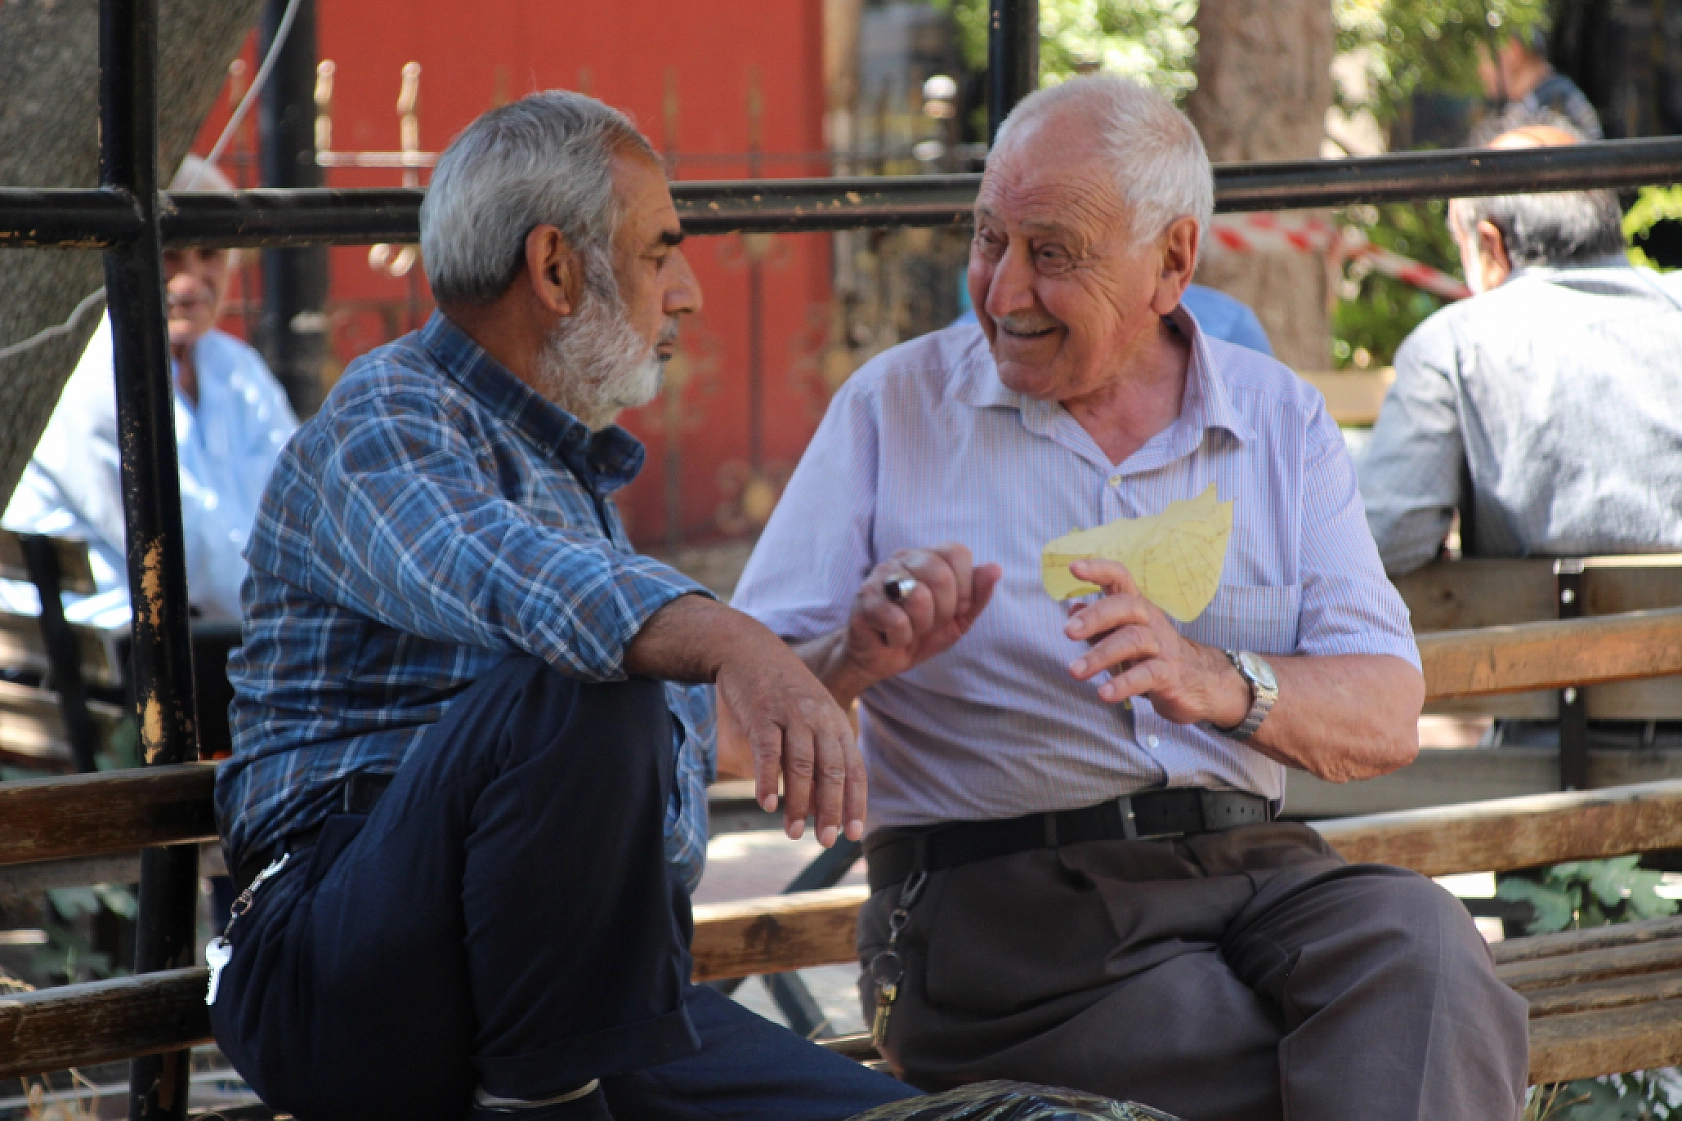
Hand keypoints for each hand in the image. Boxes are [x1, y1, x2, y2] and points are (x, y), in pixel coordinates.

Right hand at [714, 623, 866, 845]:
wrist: (748, 648)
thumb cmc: (781, 691)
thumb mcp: (808, 717)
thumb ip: (816, 758)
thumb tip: (819, 807)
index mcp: (835, 723)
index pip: (853, 768)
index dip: (855, 802)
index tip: (853, 833)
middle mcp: (818, 719)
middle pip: (831, 771)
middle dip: (831, 810)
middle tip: (825, 841)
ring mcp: (791, 714)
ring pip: (801, 765)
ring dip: (798, 803)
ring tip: (792, 833)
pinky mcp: (762, 712)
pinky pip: (768, 751)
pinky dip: (768, 780)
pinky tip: (768, 805)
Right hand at [839, 544, 1001, 690]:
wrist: (880, 659)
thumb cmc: (919, 634)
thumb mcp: (958, 619)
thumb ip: (977, 595)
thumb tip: (995, 568)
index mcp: (927, 557)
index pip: (957, 553)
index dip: (963, 588)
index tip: (952, 608)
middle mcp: (902, 558)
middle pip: (941, 576)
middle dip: (942, 612)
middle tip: (927, 623)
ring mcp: (880, 577)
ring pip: (919, 598)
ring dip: (920, 627)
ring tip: (908, 628)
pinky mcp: (865, 601)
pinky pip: (898, 621)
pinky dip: (900, 638)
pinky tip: (891, 636)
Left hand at [1062, 557, 1249, 727]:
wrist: (1201, 684)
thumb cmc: (1152, 656)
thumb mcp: (1122, 637)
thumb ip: (1098, 626)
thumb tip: (1073, 609)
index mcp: (1136, 608)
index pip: (1120, 579)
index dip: (1098, 569)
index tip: (1073, 567)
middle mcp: (1150, 621)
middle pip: (1126, 607)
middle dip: (1095, 617)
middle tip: (1069, 631)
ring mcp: (1162, 647)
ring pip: (1133, 640)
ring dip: (1100, 655)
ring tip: (1075, 671)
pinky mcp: (1170, 675)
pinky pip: (1147, 675)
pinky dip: (1124, 683)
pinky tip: (1104, 693)